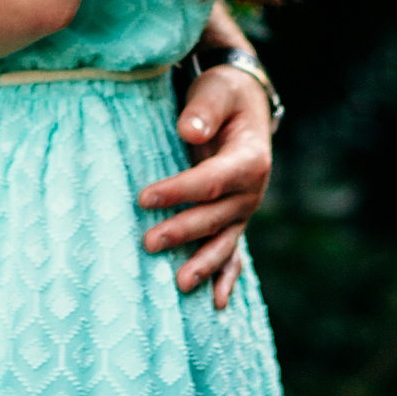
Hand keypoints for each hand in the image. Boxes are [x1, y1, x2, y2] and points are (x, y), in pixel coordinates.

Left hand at [139, 65, 273, 307]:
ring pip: (224, 240)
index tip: (144, 197)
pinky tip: (218, 303)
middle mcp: (252, 190)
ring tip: (180, 284)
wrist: (242, 101)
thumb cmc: (223, 94)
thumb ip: (203, 111)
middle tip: (149, 243)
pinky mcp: (234, 217)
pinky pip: (233, 251)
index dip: (178, 191)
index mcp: (250, 159)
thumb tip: (189, 130)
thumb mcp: (215, 91)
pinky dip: (226, 276)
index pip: (210, 181)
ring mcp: (244, 208)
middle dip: (183, 231)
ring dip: (203, 263)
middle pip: (215, 216)